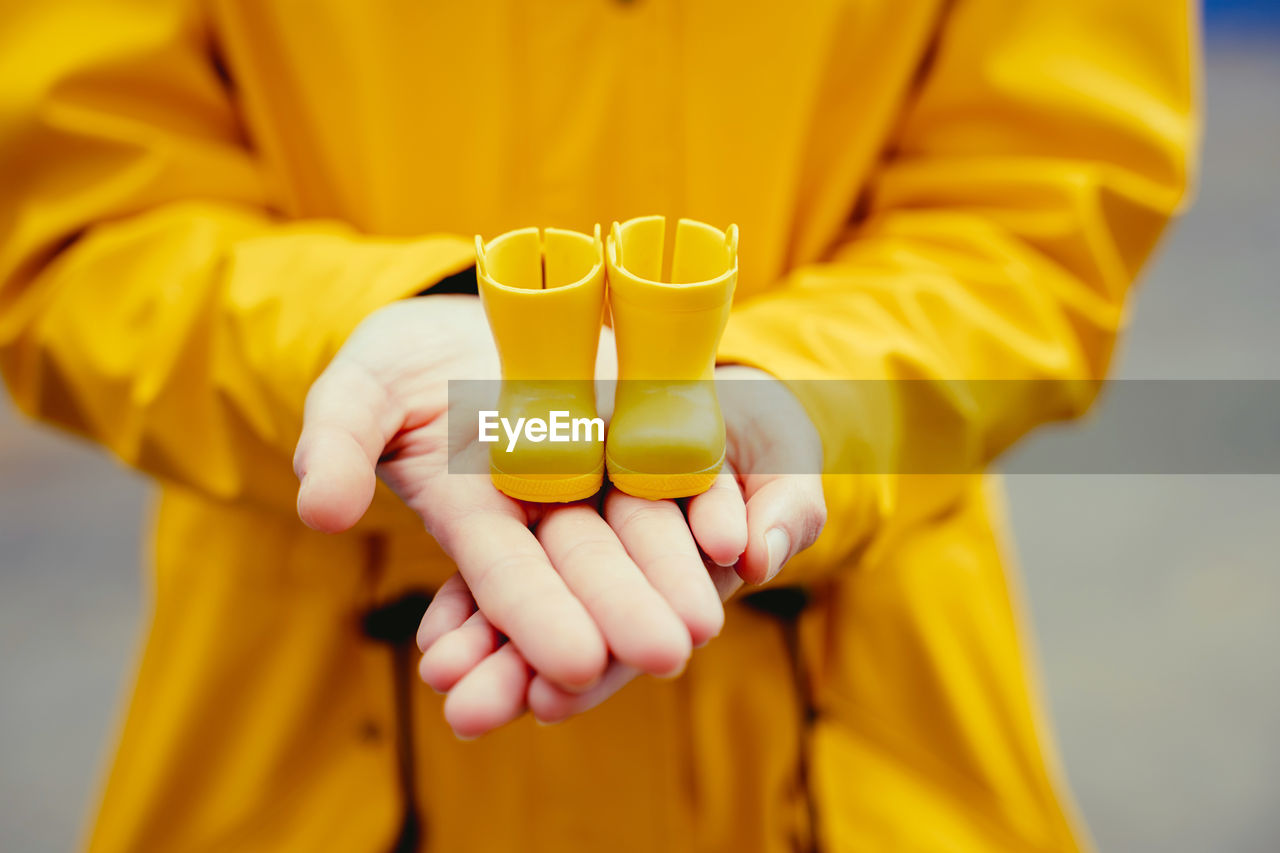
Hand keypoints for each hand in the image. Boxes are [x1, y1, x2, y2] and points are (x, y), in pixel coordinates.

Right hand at [293, 295, 743, 695]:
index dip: (532, 615)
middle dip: (623, 611)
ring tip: (709, 618)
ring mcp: (595, 466)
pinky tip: (734, 536)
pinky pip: (674, 463)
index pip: (503, 574)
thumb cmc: (400, 364)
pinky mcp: (637, 421)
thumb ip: (340, 443)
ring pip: (638, 527)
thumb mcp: (359, 390)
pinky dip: (699, 500)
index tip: (570, 662)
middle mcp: (542, 504)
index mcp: (473, 513)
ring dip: (672, 574)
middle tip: (668, 655)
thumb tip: (321, 509)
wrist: (470, 315)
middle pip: (586, 562)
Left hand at [418, 365, 826, 735]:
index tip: (551, 701)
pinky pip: (498, 562)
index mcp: (683, 566)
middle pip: (570, 619)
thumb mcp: (785, 458)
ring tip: (438, 678)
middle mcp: (625, 565)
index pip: (637, 627)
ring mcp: (580, 539)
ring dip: (482, 643)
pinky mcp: (536, 506)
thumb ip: (786, 506)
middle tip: (471, 711)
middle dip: (519, 667)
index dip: (601, 670)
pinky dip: (466, 603)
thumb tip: (757, 557)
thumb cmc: (760, 431)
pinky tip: (432, 639)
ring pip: (530, 597)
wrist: (707, 372)